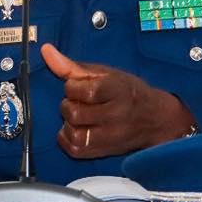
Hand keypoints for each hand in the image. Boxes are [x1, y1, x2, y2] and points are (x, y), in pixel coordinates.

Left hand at [41, 43, 195, 158]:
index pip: (85, 91)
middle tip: (76, 102)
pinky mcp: (106, 151)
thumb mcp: (105, 74)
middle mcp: (117, 115)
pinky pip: (76, 150)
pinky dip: (68, 139)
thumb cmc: (127, 92)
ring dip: (68, 124)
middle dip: (68, 105)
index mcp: (117, 90)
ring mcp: (112, 136)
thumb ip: (72, 66)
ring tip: (76, 116)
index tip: (77, 86)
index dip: (72, 87)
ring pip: (75, 135)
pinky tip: (74, 129)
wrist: (156, 119)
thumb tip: (46, 51)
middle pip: (75, 114)